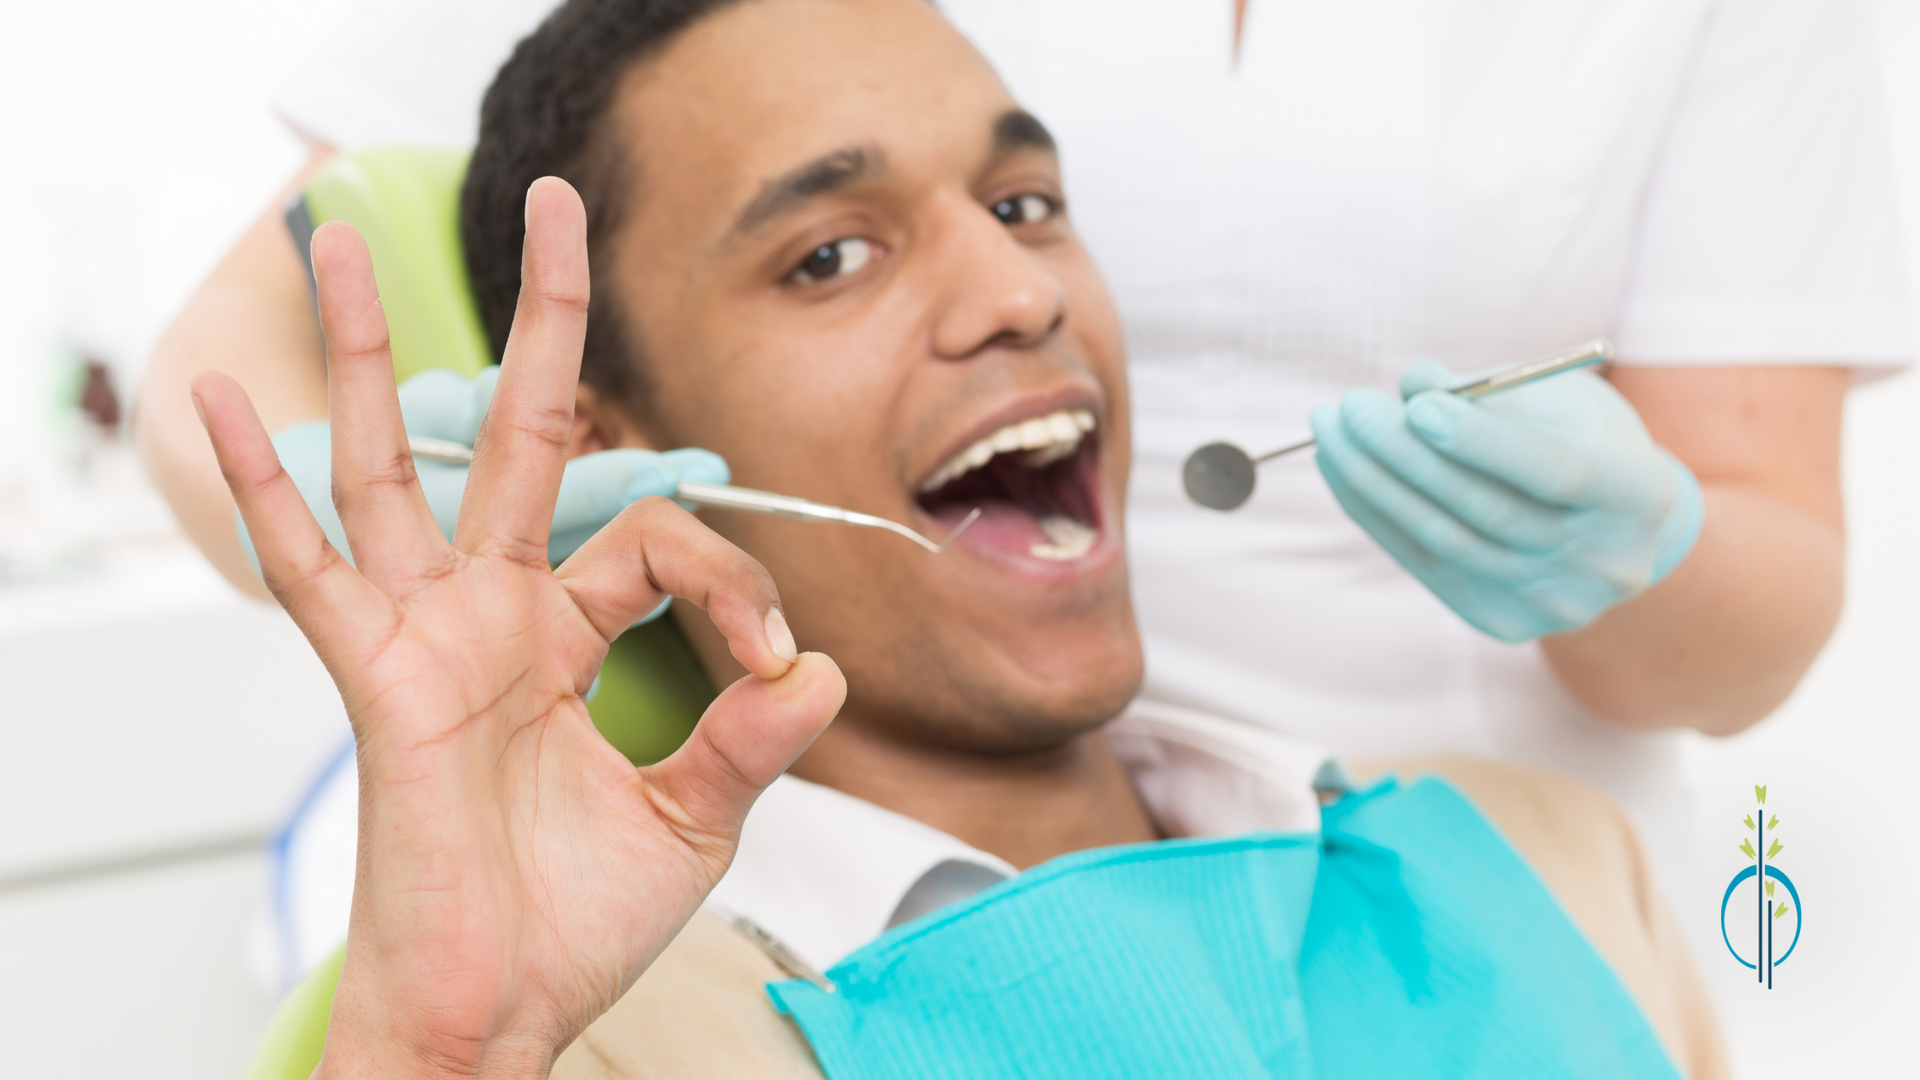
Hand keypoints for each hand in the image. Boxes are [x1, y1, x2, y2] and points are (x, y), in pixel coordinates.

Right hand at [193, 177, 844, 1079]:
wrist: (501, 1012)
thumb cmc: (577, 921)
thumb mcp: (696, 816)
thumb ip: (752, 736)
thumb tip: (824, 670)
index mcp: (570, 635)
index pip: (660, 536)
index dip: (735, 583)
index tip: (779, 670)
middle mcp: (495, 614)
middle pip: (520, 432)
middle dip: (541, 321)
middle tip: (554, 203)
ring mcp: (428, 636)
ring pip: (393, 464)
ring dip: (362, 351)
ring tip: (326, 235)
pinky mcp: (377, 680)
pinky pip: (310, 571)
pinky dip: (260, 486)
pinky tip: (220, 398)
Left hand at [1310, 360, 1703, 642]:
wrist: (1612, 532)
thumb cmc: (1580, 440)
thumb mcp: (1553, 397)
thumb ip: (1489, 390)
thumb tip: (1413, 384)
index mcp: (1639, 495)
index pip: (1556, 470)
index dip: (1483, 439)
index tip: (1418, 404)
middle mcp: (1605, 562)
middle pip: (1490, 509)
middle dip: (1407, 454)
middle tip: (1350, 407)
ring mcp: (1554, 604)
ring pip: (1446, 539)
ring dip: (1374, 483)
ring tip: (1331, 432)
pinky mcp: (1503, 622)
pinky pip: (1424, 562)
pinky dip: (1376, 514)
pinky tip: (1342, 469)